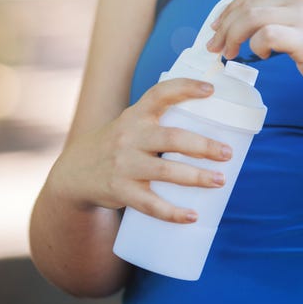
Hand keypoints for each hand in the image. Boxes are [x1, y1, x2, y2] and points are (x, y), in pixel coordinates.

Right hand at [48, 79, 232, 222]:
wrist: (75, 173)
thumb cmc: (118, 145)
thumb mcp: (131, 125)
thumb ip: (161, 124)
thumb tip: (214, 131)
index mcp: (136, 115)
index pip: (160, 94)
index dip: (185, 88)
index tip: (211, 89)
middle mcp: (129, 137)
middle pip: (171, 138)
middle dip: (203, 146)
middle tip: (227, 153)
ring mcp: (124, 165)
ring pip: (165, 171)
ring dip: (196, 177)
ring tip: (220, 180)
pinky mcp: (121, 191)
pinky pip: (150, 204)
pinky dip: (173, 212)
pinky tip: (192, 215)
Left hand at [207, 0, 302, 105]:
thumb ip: (278, 8)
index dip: (229, 9)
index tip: (216, 27)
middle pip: (248, 3)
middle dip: (225, 25)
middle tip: (215, 46)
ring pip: (251, 17)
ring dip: (233, 37)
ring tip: (229, 53)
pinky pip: (264, 36)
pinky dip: (256, 46)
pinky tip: (263, 56)